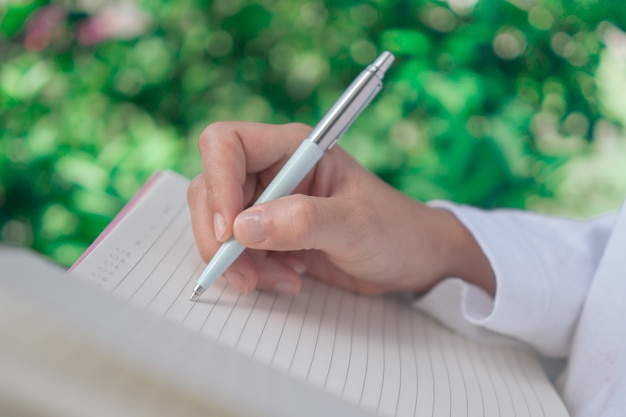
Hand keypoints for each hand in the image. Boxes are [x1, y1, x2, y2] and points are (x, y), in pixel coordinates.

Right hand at [187, 122, 494, 295]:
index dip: (218, 183)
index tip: (231, 231)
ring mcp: (270, 203)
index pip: (227, 144)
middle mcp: (275, 171)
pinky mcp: (270, 233)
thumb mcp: (355, 225)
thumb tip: (242, 227)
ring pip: (219, 224)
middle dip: (221, 236)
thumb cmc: (396, 230)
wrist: (412, 260)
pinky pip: (237, 249)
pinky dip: (251, 270)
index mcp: (295, 149)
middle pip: (212, 188)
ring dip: (238, 260)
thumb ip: (303, 221)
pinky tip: (287, 279)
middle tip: (244, 274)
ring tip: (282, 279)